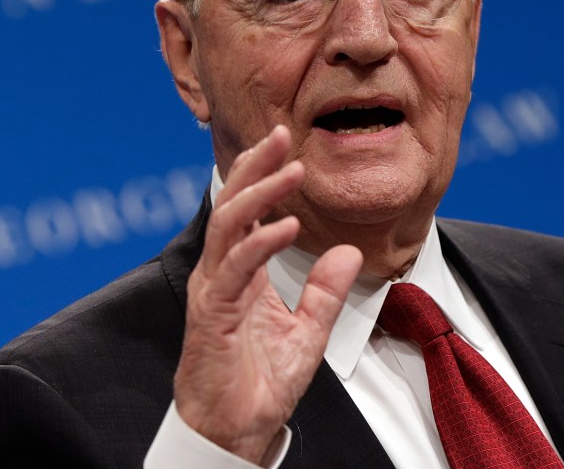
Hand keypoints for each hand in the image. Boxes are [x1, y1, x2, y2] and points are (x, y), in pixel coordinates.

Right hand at [174, 124, 362, 462]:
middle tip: (282, 134)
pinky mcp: (213, 315)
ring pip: (228, 226)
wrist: (234, 429)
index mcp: (238, 272)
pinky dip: (260, 243)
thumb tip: (350, 251)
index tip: (287, 141)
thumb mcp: (306, 331)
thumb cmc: (258, 382)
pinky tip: (287, 224)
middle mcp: (220, 273)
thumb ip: (324, 290)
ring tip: (292, 170)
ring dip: (260, 194)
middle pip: (231, 204)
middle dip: (255, 166)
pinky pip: (235, 270)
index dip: (262, 173)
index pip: (246, 209)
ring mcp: (213, 291)